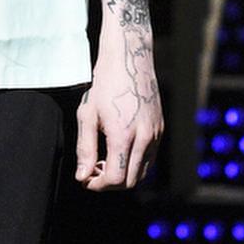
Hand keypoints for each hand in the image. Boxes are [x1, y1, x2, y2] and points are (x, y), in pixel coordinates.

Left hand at [75, 21, 160, 190]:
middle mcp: (145, 138)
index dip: (98, 184)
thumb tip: (82, 176)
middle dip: (110, 182)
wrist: (129, 59)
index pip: (115, 178)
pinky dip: (134, 163)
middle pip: (130, 181)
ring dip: (123, 174)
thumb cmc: (104, 84)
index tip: (85, 178)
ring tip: (104, 159)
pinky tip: (118, 149)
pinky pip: (149, 158)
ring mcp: (156, 134)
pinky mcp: (160, 129)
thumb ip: (85, 149)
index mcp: (124, 135)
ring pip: (142, 173)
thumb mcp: (87, 115)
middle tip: (93, 170)